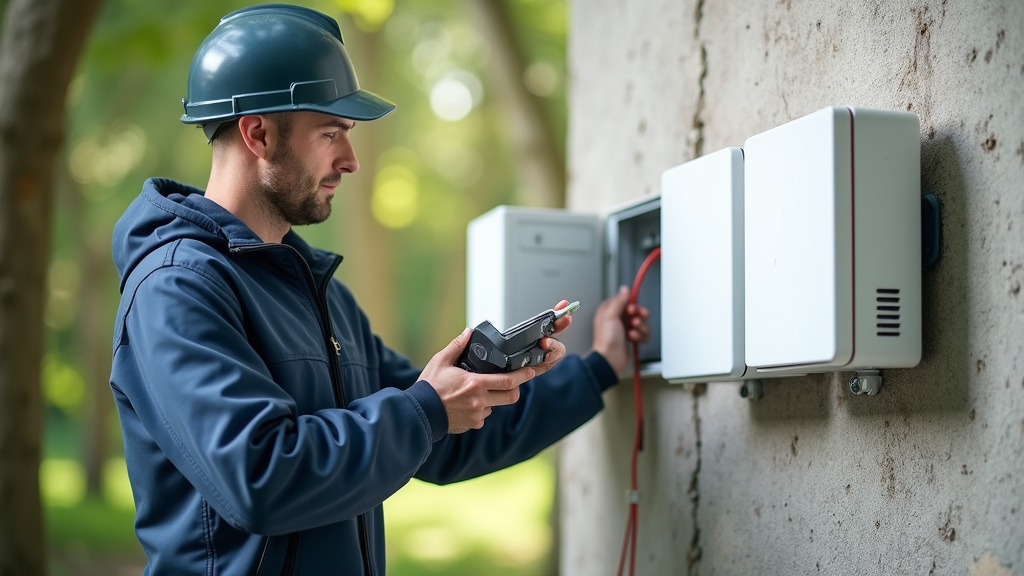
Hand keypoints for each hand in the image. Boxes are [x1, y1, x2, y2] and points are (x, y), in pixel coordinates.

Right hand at [419, 328, 538, 433]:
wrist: (419, 413)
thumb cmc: (429, 387)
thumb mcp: (441, 361)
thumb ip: (458, 345)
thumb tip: (469, 332)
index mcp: (474, 384)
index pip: (507, 381)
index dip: (523, 375)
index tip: (531, 371)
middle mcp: (479, 401)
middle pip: (510, 396)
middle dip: (514, 389)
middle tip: (510, 382)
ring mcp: (476, 415)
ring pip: (495, 406)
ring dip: (493, 399)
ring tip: (477, 392)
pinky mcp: (472, 424)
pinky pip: (483, 416)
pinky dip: (480, 410)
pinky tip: (467, 403)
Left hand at [591, 286, 650, 373]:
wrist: (610, 359)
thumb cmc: (606, 340)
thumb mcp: (610, 315)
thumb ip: (619, 301)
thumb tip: (624, 289)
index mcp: (609, 311)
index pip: (624, 300)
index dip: (631, 303)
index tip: (632, 308)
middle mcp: (617, 319)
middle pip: (635, 310)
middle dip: (639, 315)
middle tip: (636, 320)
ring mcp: (624, 329)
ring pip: (641, 322)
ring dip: (640, 327)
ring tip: (633, 331)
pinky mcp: (631, 338)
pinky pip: (642, 333)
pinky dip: (640, 336)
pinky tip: (633, 339)